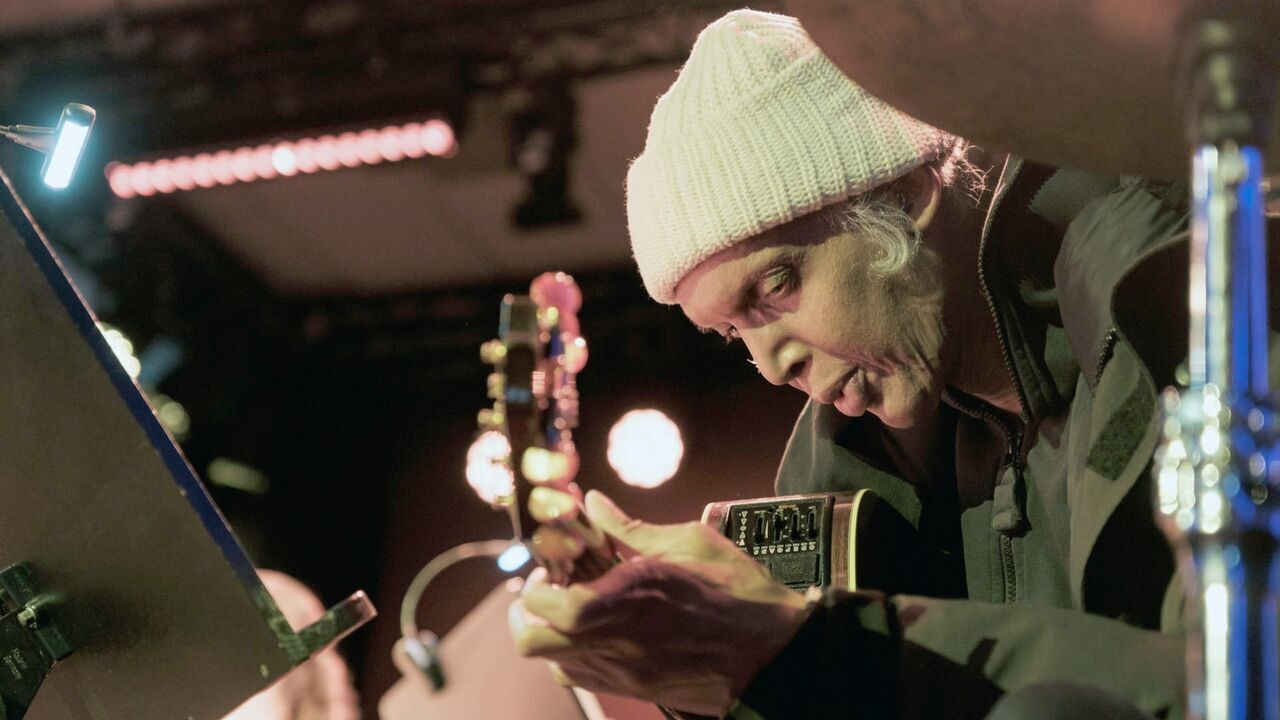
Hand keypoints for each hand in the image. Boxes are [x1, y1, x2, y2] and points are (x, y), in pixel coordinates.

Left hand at [509, 491, 808, 715]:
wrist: (774, 654)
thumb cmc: (737, 594)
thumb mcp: (687, 543)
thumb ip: (630, 528)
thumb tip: (593, 504)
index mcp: (617, 600)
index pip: (540, 598)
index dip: (539, 576)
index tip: (555, 561)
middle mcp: (609, 642)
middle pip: (531, 641)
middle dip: (528, 613)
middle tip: (549, 588)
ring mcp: (620, 673)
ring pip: (553, 664)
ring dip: (552, 635)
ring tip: (577, 608)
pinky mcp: (635, 689)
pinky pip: (583, 679)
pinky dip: (577, 656)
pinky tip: (603, 631)